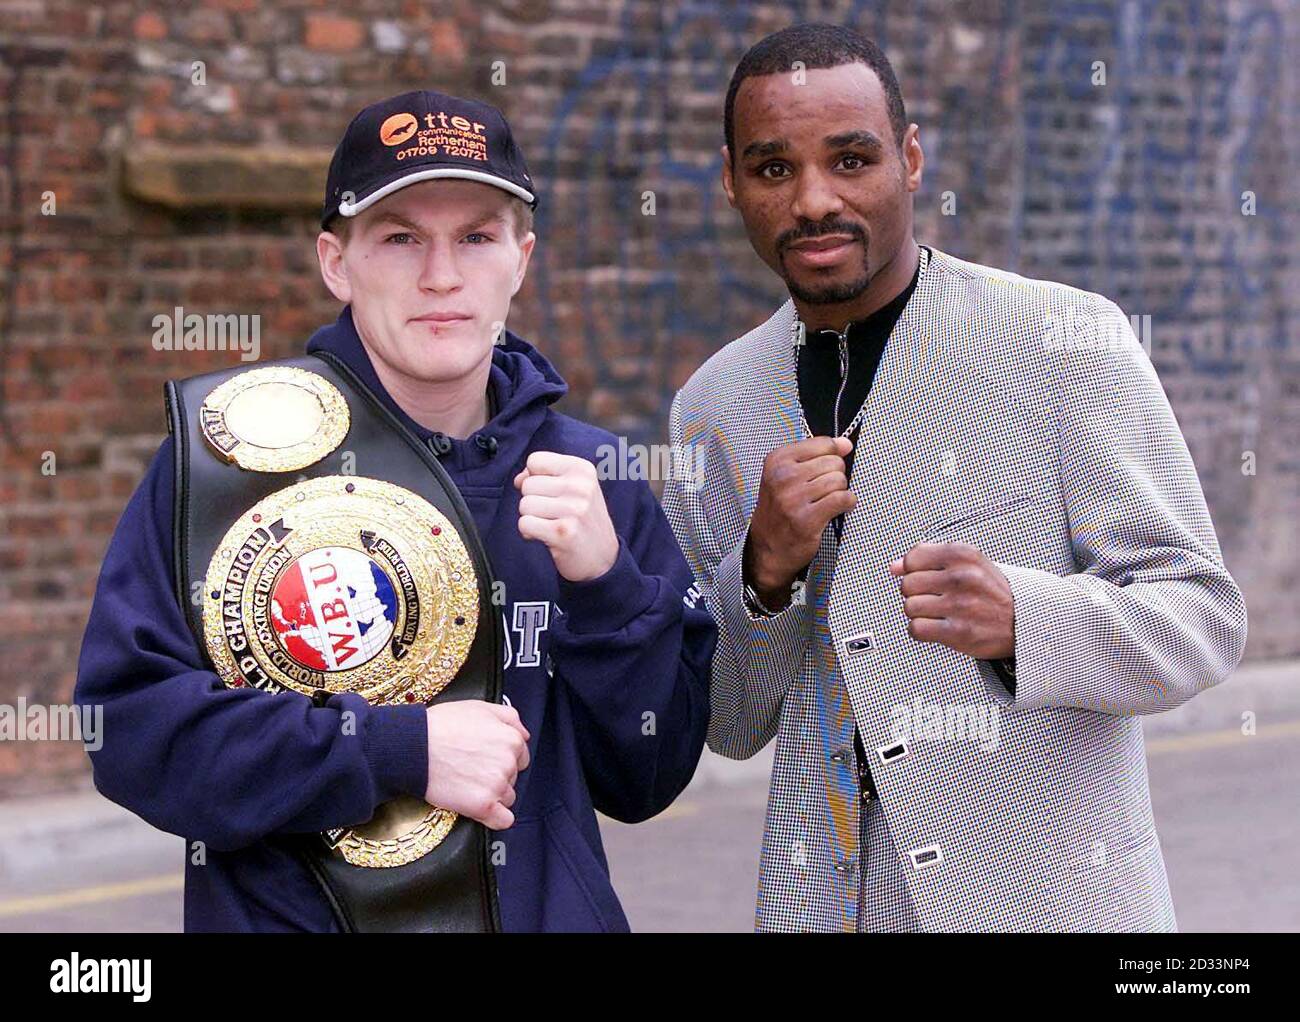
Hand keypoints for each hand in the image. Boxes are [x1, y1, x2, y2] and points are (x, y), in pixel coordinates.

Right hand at [424, 701, 529, 830]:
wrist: (414, 745)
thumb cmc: (442, 724)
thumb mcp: (480, 707)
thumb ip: (509, 718)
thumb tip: (524, 735)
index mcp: (512, 740)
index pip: (520, 757)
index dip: (502, 758)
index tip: (484, 759)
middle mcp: (509, 763)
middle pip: (513, 777)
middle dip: (496, 775)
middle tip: (470, 769)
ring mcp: (497, 786)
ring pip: (507, 797)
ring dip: (493, 795)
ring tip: (467, 785)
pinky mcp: (482, 806)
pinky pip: (503, 820)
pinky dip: (495, 818)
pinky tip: (481, 810)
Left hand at [514, 451, 618, 581]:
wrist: (604, 558)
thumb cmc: (583, 520)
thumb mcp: (574, 488)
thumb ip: (544, 475)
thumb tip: (518, 479)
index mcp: (582, 470)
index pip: (535, 460)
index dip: (533, 477)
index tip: (548, 492)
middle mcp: (581, 486)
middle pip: (527, 484)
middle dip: (533, 501)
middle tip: (553, 514)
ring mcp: (574, 509)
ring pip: (524, 505)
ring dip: (531, 518)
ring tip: (551, 524)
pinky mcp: (563, 532)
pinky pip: (524, 524)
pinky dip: (529, 533)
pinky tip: (546, 536)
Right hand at [745, 436, 855, 606]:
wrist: (768, 547)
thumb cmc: (780, 509)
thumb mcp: (788, 474)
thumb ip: (816, 455)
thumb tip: (845, 444)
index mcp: (777, 460)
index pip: (823, 444)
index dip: (832, 455)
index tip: (826, 467)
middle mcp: (783, 477)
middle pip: (834, 462)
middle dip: (835, 475)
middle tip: (822, 490)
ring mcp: (794, 499)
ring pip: (839, 481)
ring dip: (840, 491)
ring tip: (827, 500)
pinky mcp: (807, 519)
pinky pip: (843, 499)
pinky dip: (847, 503)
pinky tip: (837, 508)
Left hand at [889, 542, 1014, 659]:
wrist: (1025, 623)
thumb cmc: (993, 593)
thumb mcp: (968, 563)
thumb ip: (929, 559)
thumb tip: (894, 567)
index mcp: (964, 555)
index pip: (912, 558)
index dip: (913, 570)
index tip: (924, 577)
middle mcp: (962, 577)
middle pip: (907, 584)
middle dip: (915, 593)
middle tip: (933, 597)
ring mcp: (961, 605)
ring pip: (910, 607)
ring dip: (919, 613)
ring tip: (937, 613)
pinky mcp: (959, 632)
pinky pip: (917, 629)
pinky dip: (921, 630)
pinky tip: (935, 627)